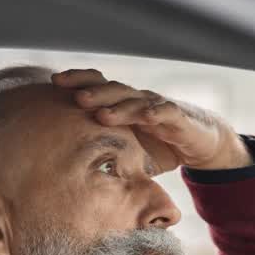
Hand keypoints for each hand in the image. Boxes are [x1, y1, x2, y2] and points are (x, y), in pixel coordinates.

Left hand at [52, 69, 253, 171]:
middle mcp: (138, 100)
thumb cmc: (159, 146)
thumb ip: (106, 156)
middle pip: (114, 89)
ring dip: (120, 106)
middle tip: (75, 98)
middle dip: (94, 92)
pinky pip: (166, 112)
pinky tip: (145, 117)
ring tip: (102, 114)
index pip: (98, 85)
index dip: (78, 80)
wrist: (200, 142)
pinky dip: (156, 113)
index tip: (54, 83)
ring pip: (137, 101)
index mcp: (123, 104)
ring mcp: (158, 106)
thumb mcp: (128, 151)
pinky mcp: (178, 118)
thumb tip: (71, 174)